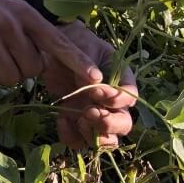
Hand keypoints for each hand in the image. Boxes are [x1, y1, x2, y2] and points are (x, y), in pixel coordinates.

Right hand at [0, 0, 102, 88]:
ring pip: (11, 77)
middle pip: (32, 68)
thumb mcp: (12, 10)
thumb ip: (30, 33)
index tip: (96, 79)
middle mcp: (10, 23)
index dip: (77, 61)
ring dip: (3, 74)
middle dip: (22, 69)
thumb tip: (44, 64)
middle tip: (6, 54)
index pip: (57, 40)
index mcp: (25, 13)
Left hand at [40, 21, 137, 149]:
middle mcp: (112, 101)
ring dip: (95, 136)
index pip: (130, 96)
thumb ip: (88, 62)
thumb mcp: (84, 45)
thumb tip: (95, 82)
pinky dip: (72, 136)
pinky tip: (61, 119)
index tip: (95, 91)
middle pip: (124, 125)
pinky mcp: (77, 121)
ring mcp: (96, 113)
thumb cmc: (75, 42)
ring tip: (79, 120)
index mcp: (121, 79)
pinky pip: (80, 140)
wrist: (53, 47)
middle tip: (89, 112)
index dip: (116, 99)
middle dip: (109, 124)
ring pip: (107, 139)